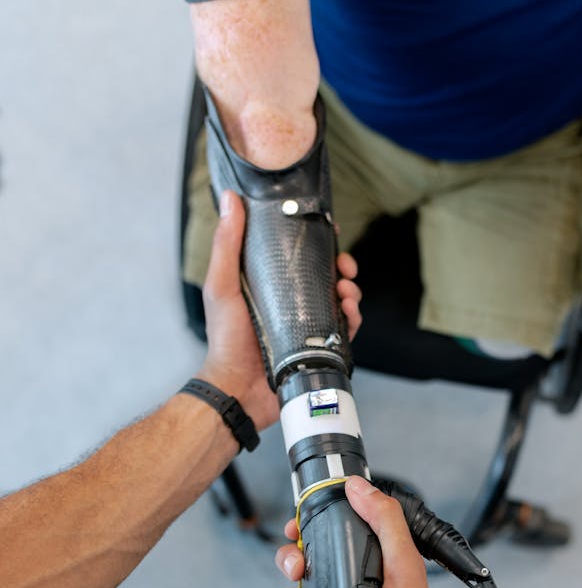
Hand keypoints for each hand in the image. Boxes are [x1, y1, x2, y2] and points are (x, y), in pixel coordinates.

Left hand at [197, 190, 361, 430]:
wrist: (238, 388)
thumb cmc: (226, 339)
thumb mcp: (222, 285)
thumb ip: (226, 244)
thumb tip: (231, 199)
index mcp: (270, 284)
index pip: (299, 256)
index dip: (318, 242)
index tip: (329, 230)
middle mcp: (291, 303)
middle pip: (326, 276)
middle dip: (343, 267)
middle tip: (346, 267)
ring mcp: (307, 326)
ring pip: (340, 300)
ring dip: (351, 291)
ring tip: (347, 292)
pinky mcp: (318, 348)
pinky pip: (345, 330)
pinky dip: (353, 319)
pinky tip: (349, 314)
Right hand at [275, 476, 453, 587]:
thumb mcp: (404, 564)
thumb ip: (384, 521)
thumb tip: (358, 486)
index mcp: (363, 561)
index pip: (325, 534)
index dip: (304, 528)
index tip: (295, 528)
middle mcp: (343, 584)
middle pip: (298, 562)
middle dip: (288, 561)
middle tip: (297, 568)